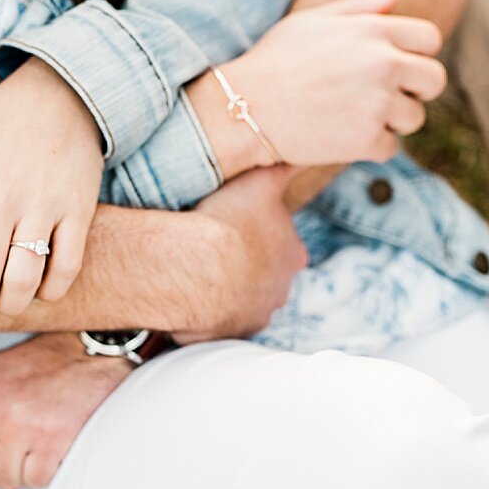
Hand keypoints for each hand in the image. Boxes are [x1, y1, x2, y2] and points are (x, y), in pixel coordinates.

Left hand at [0, 332, 130, 488]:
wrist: (89, 352)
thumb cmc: (39, 364)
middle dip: (0, 469)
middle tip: (21, 451)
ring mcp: (19, 428)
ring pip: (5, 481)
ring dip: (22, 474)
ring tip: (36, 451)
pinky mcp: (49, 442)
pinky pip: (35, 480)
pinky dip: (46, 473)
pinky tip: (53, 450)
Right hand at [179, 166, 306, 342]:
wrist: (196, 268)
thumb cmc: (230, 222)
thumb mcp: (260, 182)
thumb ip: (282, 170)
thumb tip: (296, 155)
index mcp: (293, 255)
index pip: (284, 245)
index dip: (261, 234)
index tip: (238, 227)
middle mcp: (281, 290)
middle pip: (266, 276)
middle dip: (247, 266)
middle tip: (218, 250)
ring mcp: (255, 315)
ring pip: (243, 300)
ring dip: (226, 289)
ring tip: (200, 272)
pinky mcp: (228, 333)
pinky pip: (218, 320)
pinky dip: (207, 310)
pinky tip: (191, 293)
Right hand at [190, 0, 448, 175]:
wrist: (244, 108)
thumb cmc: (273, 61)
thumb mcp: (311, 21)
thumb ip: (357, 8)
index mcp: (374, 30)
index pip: (429, 40)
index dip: (416, 55)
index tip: (396, 69)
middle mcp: (383, 63)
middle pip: (434, 80)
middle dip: (415, 91)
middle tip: (385, 99)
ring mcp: (378, 102)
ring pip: (414, 118)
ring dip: (391, 123)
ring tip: (354, 118)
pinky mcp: (367, 139)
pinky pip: (390, 148)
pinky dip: (369, 148)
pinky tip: (341, 138)